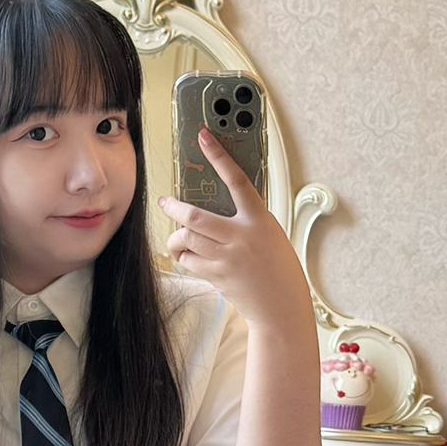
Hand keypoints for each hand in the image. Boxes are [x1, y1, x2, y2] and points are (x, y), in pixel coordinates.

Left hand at [159, 131, 312, 332]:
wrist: (282, 307)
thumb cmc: (279, 269)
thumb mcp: (270, 234)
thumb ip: (248, 220)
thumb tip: (220, 208)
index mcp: (259, 220)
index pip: (237, 180)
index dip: (219, 156)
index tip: (204, 138)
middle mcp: (241, 237)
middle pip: (195, 217)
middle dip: (174, 208)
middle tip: (165, 202)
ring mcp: (227, 258)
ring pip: (186, 238)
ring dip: (176, 235)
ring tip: (176, 236)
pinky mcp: (217, 276)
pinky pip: (188, 260)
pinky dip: (182, 254)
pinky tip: (185, 253)